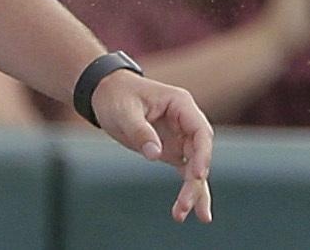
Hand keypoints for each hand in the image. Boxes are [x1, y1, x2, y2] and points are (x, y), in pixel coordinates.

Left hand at [90, 70, 214, 223]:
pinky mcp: (171, 150)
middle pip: (199, 153)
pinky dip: (186, 190)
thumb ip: (140, 131)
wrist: (106, 93)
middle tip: (185, 204)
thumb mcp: (124, 110)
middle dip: (195, 180)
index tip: (196, 175)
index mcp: (180, 104)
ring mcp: (180, 137)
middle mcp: (185, 121)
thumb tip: (155, 155)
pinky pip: (185, 171)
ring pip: (195, 167)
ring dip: (192, 191)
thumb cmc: (117, 95)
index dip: (203, 154)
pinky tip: (183, 211)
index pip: (200, 131)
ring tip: (184, 215)